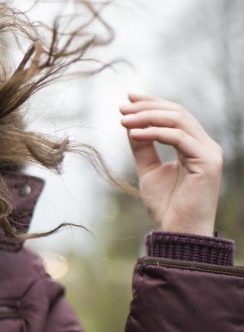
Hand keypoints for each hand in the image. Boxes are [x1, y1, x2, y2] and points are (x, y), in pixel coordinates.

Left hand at [120, 93, 222, 235]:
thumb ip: (142, 147)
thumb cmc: (167, 206)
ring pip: (179, 120)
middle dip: (147, 107)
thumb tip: (129, 123)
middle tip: (122, 108)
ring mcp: (210, 153)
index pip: (175, 115)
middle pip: (178, 113)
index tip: (128, 99)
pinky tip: (134, 134)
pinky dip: (155, 132)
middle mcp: (205, 146)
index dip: (152, 103)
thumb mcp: (149, 170)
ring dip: (148, 116)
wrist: (178, 232)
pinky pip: (179, 138)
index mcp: (194, 146)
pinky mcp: (208, 162)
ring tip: (123, 120)